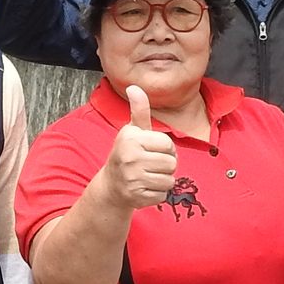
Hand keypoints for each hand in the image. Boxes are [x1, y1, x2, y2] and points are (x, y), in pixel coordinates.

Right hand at [103, 86, 177, 208]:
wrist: (111, 185)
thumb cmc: (127, 153)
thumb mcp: (133, 131)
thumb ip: (139, 110)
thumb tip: (134, 87)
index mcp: (131, 138)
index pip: (168, 144)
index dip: (165, 148)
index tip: (152, 150)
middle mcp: (130, 157)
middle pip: (172, 163)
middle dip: (166, 165)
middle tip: (150, 165)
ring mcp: (132, 178)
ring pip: (169, 180)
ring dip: (163, 180)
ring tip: (148, 175)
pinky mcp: (136, 196)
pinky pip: (163, 195)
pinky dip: (157, 193)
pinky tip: (145, 188)